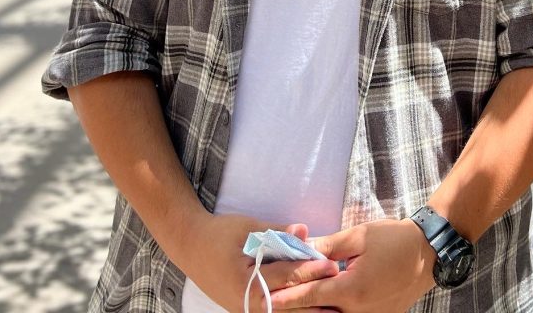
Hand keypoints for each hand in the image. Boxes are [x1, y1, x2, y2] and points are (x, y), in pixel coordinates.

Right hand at [174, 212, 339, 311]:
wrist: (190, 246)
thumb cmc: (219, 234)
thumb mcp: (248, 227)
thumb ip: (277, 232)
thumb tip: (304, 231)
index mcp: (246, 282)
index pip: (286, 276)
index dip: (311, 270)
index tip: (333, 265)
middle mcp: (246, 303)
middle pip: (288, 301)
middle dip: (316, 295)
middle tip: (341, 288)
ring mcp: (246, 311)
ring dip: (308, 310)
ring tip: (334, 307)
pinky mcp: (247, 311)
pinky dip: (293, 310)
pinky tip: (312, 309)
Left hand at [269, 218, 435, 311]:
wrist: (427, 254)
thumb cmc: (393, 240)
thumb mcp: (358, 236)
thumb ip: (327, 245)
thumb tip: (301, 248)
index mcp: (353, 289)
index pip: (311, 295)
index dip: (287, 297)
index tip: (266, 299)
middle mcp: (359, 312)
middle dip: (295, 308)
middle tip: (272, 303)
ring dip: (312, 311)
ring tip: (292, 304)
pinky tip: (319, 306)